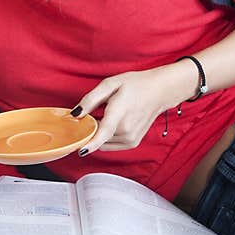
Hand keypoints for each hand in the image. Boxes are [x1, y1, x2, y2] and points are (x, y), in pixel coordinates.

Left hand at [72, 62, 196, 155]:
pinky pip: (110, 145)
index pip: (103, 133)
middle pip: (97, 136)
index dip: (90, 143)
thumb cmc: (135, 85)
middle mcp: (126, 130)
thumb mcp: (110, 84)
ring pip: (103, 142)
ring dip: (99, 132)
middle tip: (95, 112)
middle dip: (90, 128)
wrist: (159, 91)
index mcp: (119, 112)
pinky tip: (113, 123)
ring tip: (108, 115)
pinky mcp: (132, 143)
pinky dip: (107, 137)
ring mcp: (130, 138)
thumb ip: (90, 99)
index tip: (80, 150)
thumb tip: (75, 113)